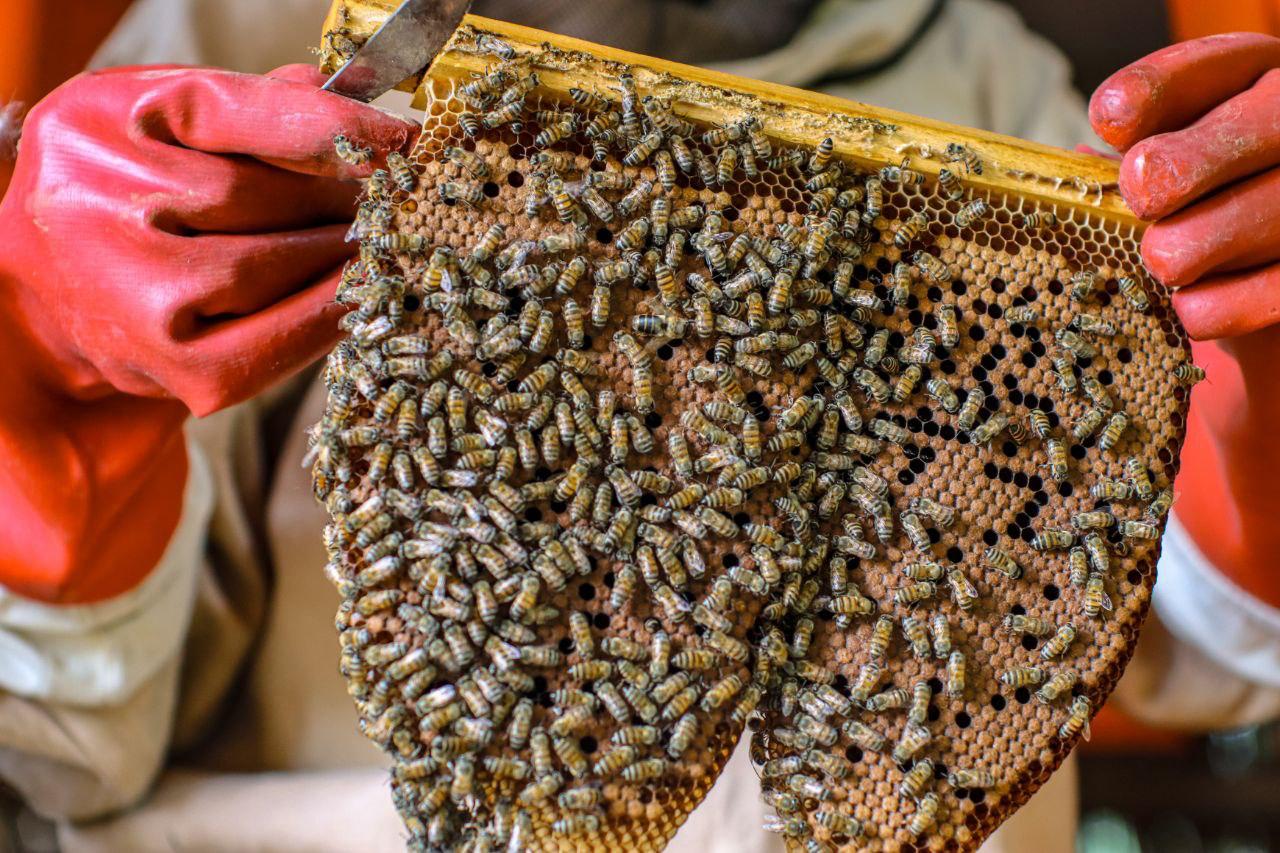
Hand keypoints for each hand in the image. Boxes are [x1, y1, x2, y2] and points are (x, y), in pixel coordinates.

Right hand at [0, 65, 415, 601]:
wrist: (54, 296)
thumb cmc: (126, 197)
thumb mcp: (165, 131)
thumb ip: (251, 112)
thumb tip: (360, 120)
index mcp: (96, 126)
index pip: (233, 114)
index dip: (332, 125)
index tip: (402, 138)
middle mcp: (95, 205)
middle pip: (258, 197)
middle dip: (339, 197)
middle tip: (395, 201)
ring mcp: (130, 293)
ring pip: (269, 269)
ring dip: (338, 256)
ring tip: (379, 244)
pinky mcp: (173, 365)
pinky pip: (273, 342)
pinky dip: (324, 317)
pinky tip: (355, 297)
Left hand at [1089, 37, 1279, 608]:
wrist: (1230, 311)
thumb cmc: (1161, 235)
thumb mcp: (1132, 200)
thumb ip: (1108, 179)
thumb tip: (1059, 176)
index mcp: (1242, 94)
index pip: (1213, 66)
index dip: (1162, 86)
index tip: (1107, 119)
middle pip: (1270, 117)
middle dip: (1197, 154)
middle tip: (1143, 192)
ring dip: (1208, 235)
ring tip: (1162, 261)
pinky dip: (1230, 303)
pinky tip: (1188, 314)